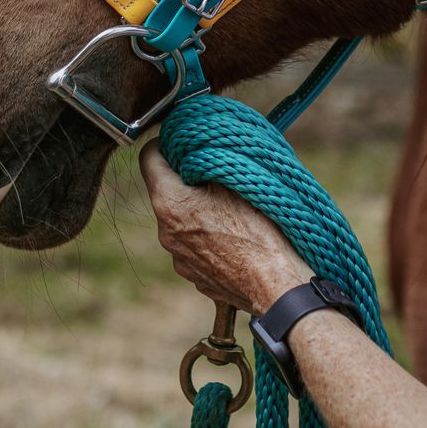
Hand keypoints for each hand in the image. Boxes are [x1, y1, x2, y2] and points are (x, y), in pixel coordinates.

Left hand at [140, 142, 313, 314]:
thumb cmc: (261, 232)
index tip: (185, 139)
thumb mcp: (236, 180)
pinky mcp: (194, 276)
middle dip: (187, 178)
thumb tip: (194, 145)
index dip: (167, 143)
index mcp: (170, 203)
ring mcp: (179, 259)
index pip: (149, 158)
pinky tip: (236, 234)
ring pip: (182, 219)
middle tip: (218, 171)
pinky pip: (195, 245)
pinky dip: (208, 234)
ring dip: (199, 208)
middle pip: (167, 190)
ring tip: (233, 208)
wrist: (277, 288)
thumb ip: (207, 157)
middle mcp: (165, 233)